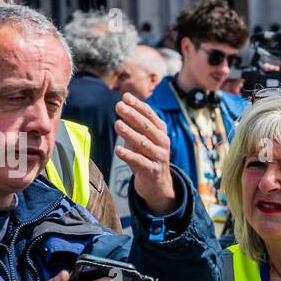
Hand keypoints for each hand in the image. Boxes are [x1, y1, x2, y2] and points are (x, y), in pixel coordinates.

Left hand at [115, 93, 177, 216]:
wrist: (157, 183)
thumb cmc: (146, 155)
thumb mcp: (142, 138)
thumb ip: (134, 124)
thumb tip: (122, 105)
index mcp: (160, 131)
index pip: (150, 115)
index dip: (138, 105)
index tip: (125, 97)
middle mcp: (162, 142)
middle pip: (146, 127)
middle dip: (132, 115)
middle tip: (119, 106)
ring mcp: (159, 156)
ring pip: (143, 143)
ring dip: (129, 133)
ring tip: (117, 124)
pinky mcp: (152, 170)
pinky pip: (139, 161)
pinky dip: (128, 155)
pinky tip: (118, 150)